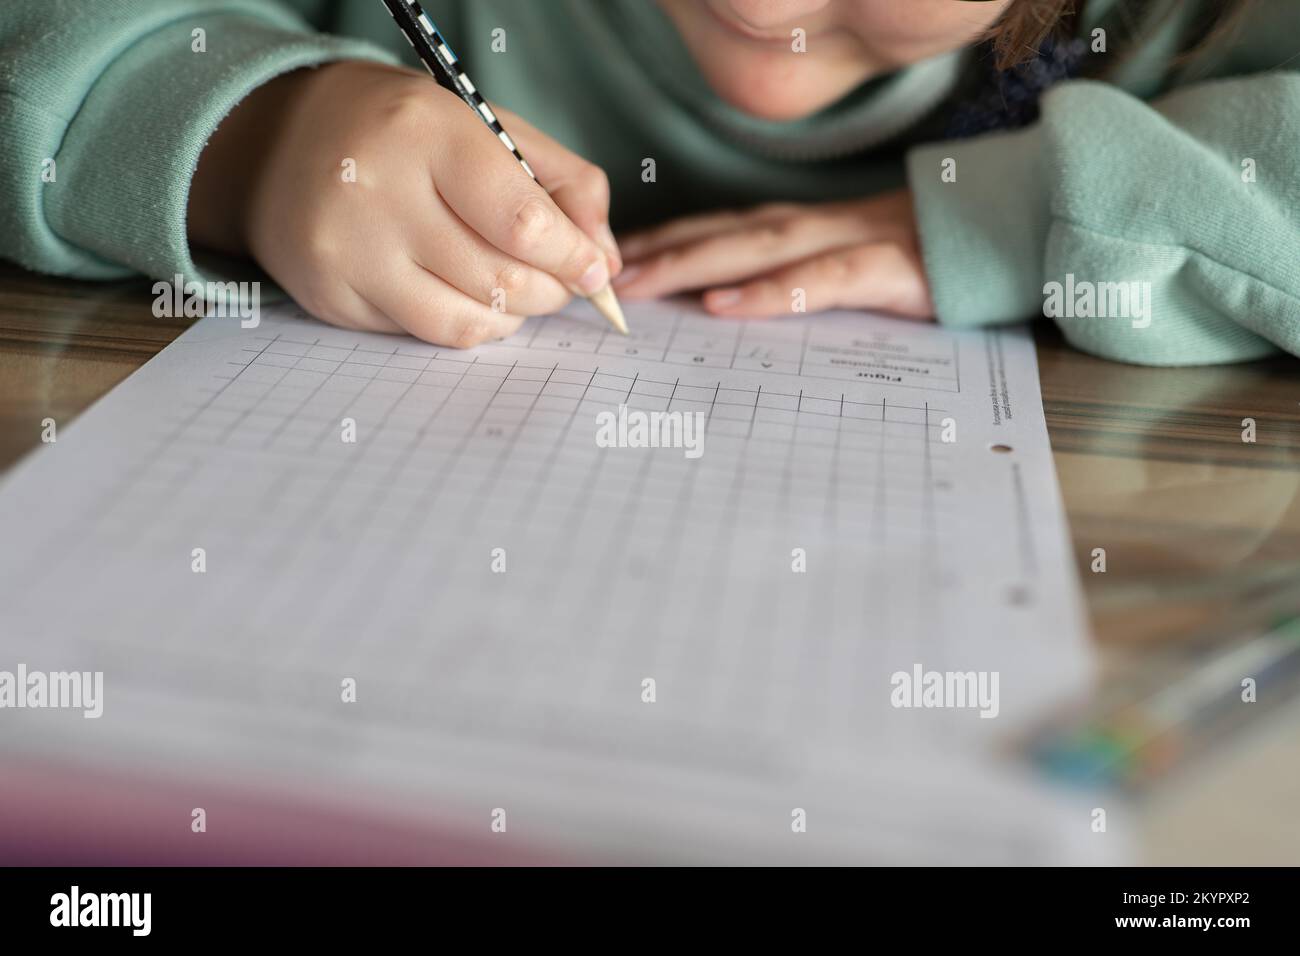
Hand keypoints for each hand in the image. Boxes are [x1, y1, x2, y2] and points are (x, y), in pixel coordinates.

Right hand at [189, 61, 620, 346]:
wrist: (277, 144)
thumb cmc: (403, 133)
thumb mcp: (487, 126)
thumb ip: (562, 182)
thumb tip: (605, 259)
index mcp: (425, 132)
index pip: (522, 221)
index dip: (572, 257)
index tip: (594, 269)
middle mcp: (378, 194)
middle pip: (500, 280)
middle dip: (551, 291)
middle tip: (563, 283)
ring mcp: (348, 254)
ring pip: (467, 321)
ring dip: (516, 317)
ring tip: (522, 291)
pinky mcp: (332, 298)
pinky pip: (427, 333)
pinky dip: (469, 324)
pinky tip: (472, 297)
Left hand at [612, 189, 933, 319]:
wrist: (1018, 236)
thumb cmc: (933, 260)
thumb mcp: (862, 265)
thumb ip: (810, 277)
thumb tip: (747, 307)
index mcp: (814, 225)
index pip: (727, 227)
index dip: (671, 238)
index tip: (617, 258)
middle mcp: (823, 224)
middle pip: (728, 233)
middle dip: (664, 252)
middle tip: (603, 276)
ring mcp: (855, 241)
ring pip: (760, 248)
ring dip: (696, 264)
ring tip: (643, 284)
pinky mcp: (889, 270)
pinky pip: (820, 282)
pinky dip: (771, 293)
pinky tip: (728, 306)